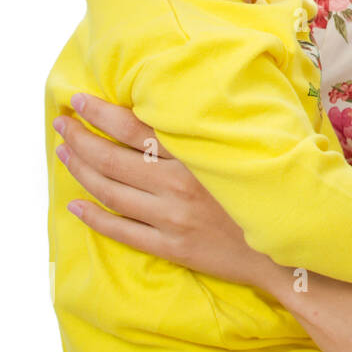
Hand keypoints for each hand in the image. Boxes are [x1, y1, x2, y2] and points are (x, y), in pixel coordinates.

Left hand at [55, 93, 277, 287]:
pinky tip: (75, 206)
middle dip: (80, 138)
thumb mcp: (248, 152)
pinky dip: (94, 218)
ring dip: (81, 171)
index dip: (101, 114)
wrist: (290, 249)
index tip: (78, 102)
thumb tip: (186, 107)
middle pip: (112, 158)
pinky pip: (121, 232)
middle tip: (61, 125)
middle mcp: (178, 186)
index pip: (135, 129)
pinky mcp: (172, 247)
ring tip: (64, 155)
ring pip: (110, 192)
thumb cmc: (274, 192)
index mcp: (196, 158)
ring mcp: (172, 219)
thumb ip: (215, 133)